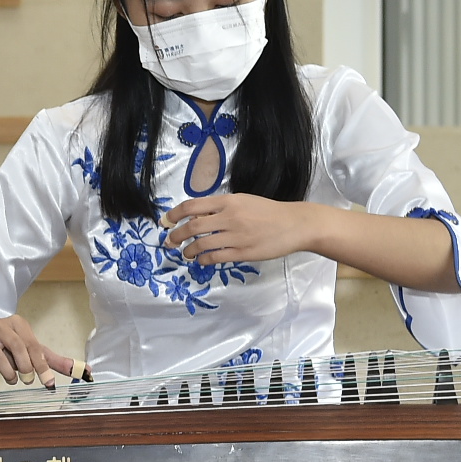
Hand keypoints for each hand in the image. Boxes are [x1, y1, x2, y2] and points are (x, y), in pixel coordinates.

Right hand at [0, 315, 76, 387]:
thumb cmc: (8, 350)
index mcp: (17, 323)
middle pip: (17, 347)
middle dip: (25, 368)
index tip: (49, 383)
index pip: (33, 344)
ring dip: (8, 373)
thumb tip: (85, 371)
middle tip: (28, 380)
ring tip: (12, 379)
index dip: (42, 365)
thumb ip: (55, 361)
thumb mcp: (32, 352)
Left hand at [160, 193, 323, 265]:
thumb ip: (220, 208)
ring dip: (188, 251)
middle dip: (175, 236)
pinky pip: (214, 258)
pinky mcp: (243, 253)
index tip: (165, 222)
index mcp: (228, 201)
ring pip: (200, 245)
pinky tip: (201, 260)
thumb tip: (195, 218)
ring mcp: (236, 236)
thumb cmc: (268, 212)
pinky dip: (202, 260)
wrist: (295, 224)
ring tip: (185, 253)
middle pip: (192, 227)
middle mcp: (230, 217)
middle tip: (169, 242)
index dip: (174, 214)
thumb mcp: (243, 201)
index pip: (192, 206)